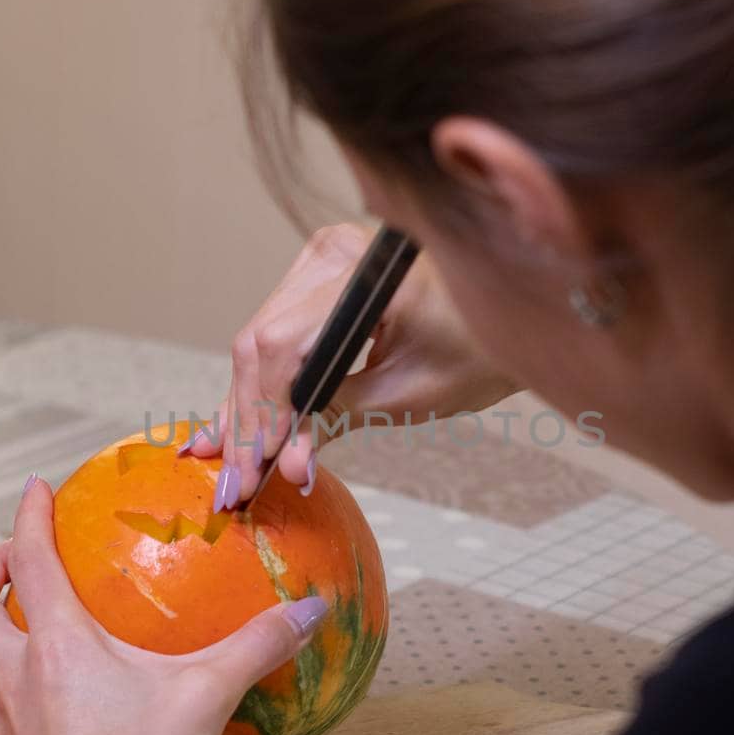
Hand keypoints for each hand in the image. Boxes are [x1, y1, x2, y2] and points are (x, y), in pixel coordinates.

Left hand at [0, 477, 327, 734]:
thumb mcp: (208, 696)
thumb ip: (258, 645)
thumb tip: (310, 610)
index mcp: (59, 646)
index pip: (31, 562)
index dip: (28, 517)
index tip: (35, 490)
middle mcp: (16, 677)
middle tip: (11, 561)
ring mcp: (1, 724)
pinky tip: (18, 704)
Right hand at [189, 223, 519, 505]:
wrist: (508, 309)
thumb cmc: (476, 351)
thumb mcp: (410, 395)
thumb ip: (338, 420)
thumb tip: (286, 465)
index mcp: (367, 276)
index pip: (285, 348)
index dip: (264, 415)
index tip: (255, 471)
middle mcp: (333, 252)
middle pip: (262, 342)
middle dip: (248, 418)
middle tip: (236, 482)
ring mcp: (322, 255)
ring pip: (258, 339)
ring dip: (244, 404)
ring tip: (225, 461)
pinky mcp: (319, 271)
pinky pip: (274, 329)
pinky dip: (258, 381)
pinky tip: (229, 424)